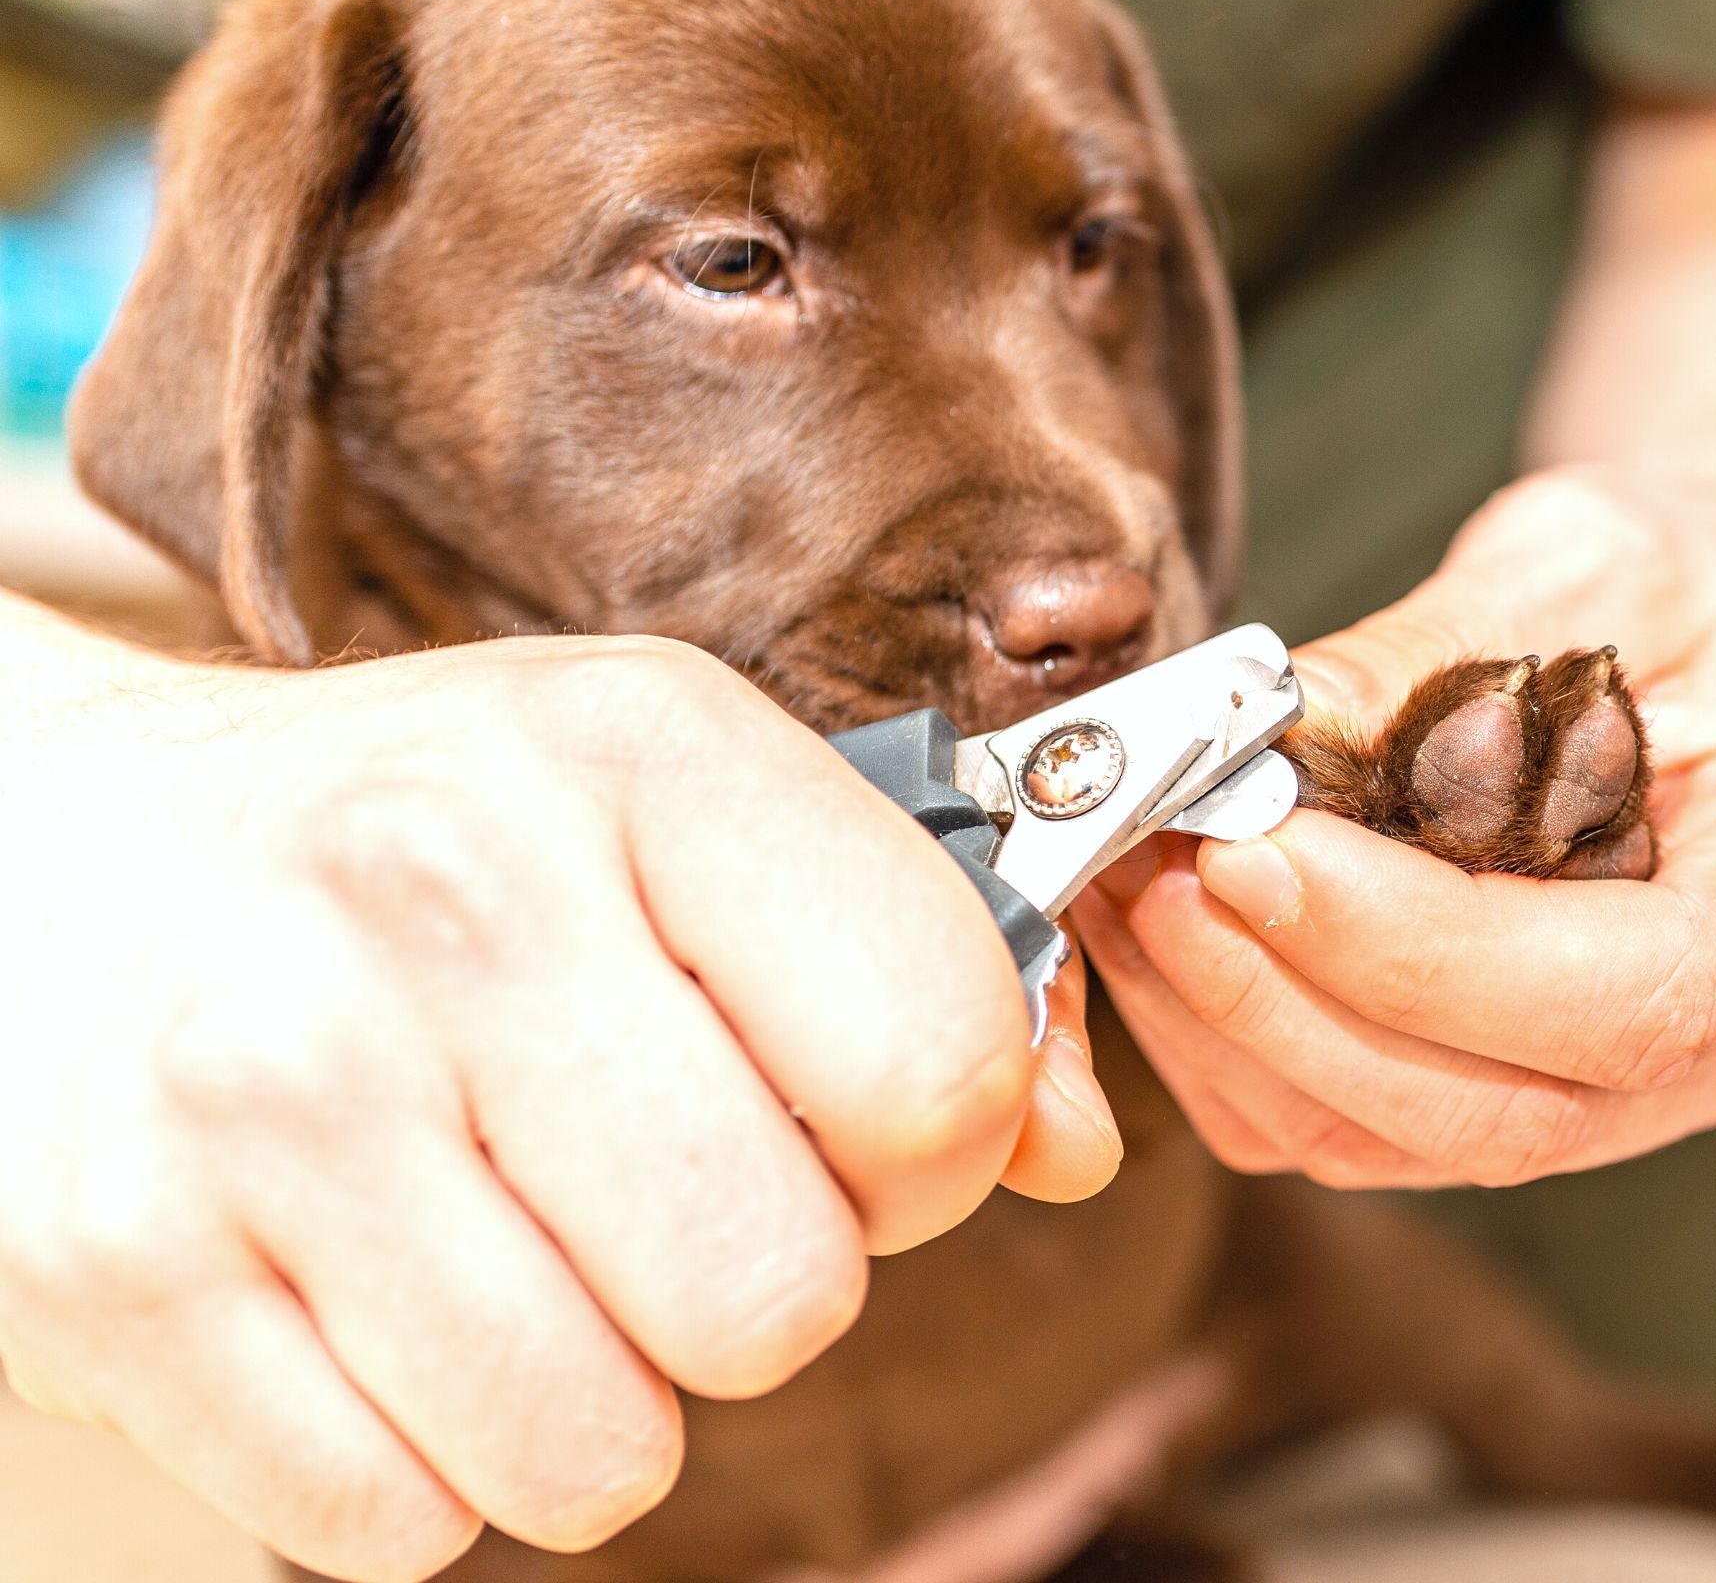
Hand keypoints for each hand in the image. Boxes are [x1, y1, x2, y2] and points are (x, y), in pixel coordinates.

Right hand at [0, 619, 1120, 1580]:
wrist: (37, 854)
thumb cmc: (414, 841)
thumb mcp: (672, 805)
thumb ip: (913, 963)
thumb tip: (1073, 1150)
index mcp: (640, 750)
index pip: (940, 1059)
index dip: (934, 1142)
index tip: (850, 1118)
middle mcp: (447, 899)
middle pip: (783, 1295)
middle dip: (761, 1287)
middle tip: (659, 1193)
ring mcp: (268, 1092)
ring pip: (604, 1452)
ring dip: (596, 1395)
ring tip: (511, 1245)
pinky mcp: (121, 1271)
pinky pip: (401, 1526)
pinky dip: (420, 1458)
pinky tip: (372, 1299)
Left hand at [1074, 468, 1715, 1188]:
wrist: (1709, 642)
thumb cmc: (1684, 587)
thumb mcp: (1596, 554)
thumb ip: (1447, 650)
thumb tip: (1265, 732)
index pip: (1632, 997)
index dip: (1429, 956)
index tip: (1259, 854)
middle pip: (1511, 1113)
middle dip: (1302, 1005)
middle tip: (1160, 873)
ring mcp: (1649, 1098)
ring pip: (1417, 1147)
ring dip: (1244, 1034)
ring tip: (1135, 885)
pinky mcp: (1534, 1104)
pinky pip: (1367, 1134)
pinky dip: (1243, 1050)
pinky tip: (1165, 933)